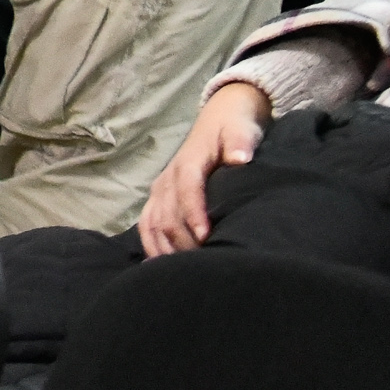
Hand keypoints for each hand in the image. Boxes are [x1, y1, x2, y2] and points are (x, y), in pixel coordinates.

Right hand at [139, 80, 270, 257]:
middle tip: (203, 268)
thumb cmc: (235, 126)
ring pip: (153, 222)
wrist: (222, 116)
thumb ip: (240, 142)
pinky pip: (147, 223)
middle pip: (167, 213)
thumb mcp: (241, 128)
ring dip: (164, 248)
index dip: (193, 214)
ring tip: (180, 273)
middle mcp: (169, 177)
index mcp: (188, 162)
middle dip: (182, 241)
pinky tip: (157, 266)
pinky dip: (151, 244)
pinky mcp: (160, 196)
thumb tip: (240, 158)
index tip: (206, 238)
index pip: (187, 190)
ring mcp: (161, 188)